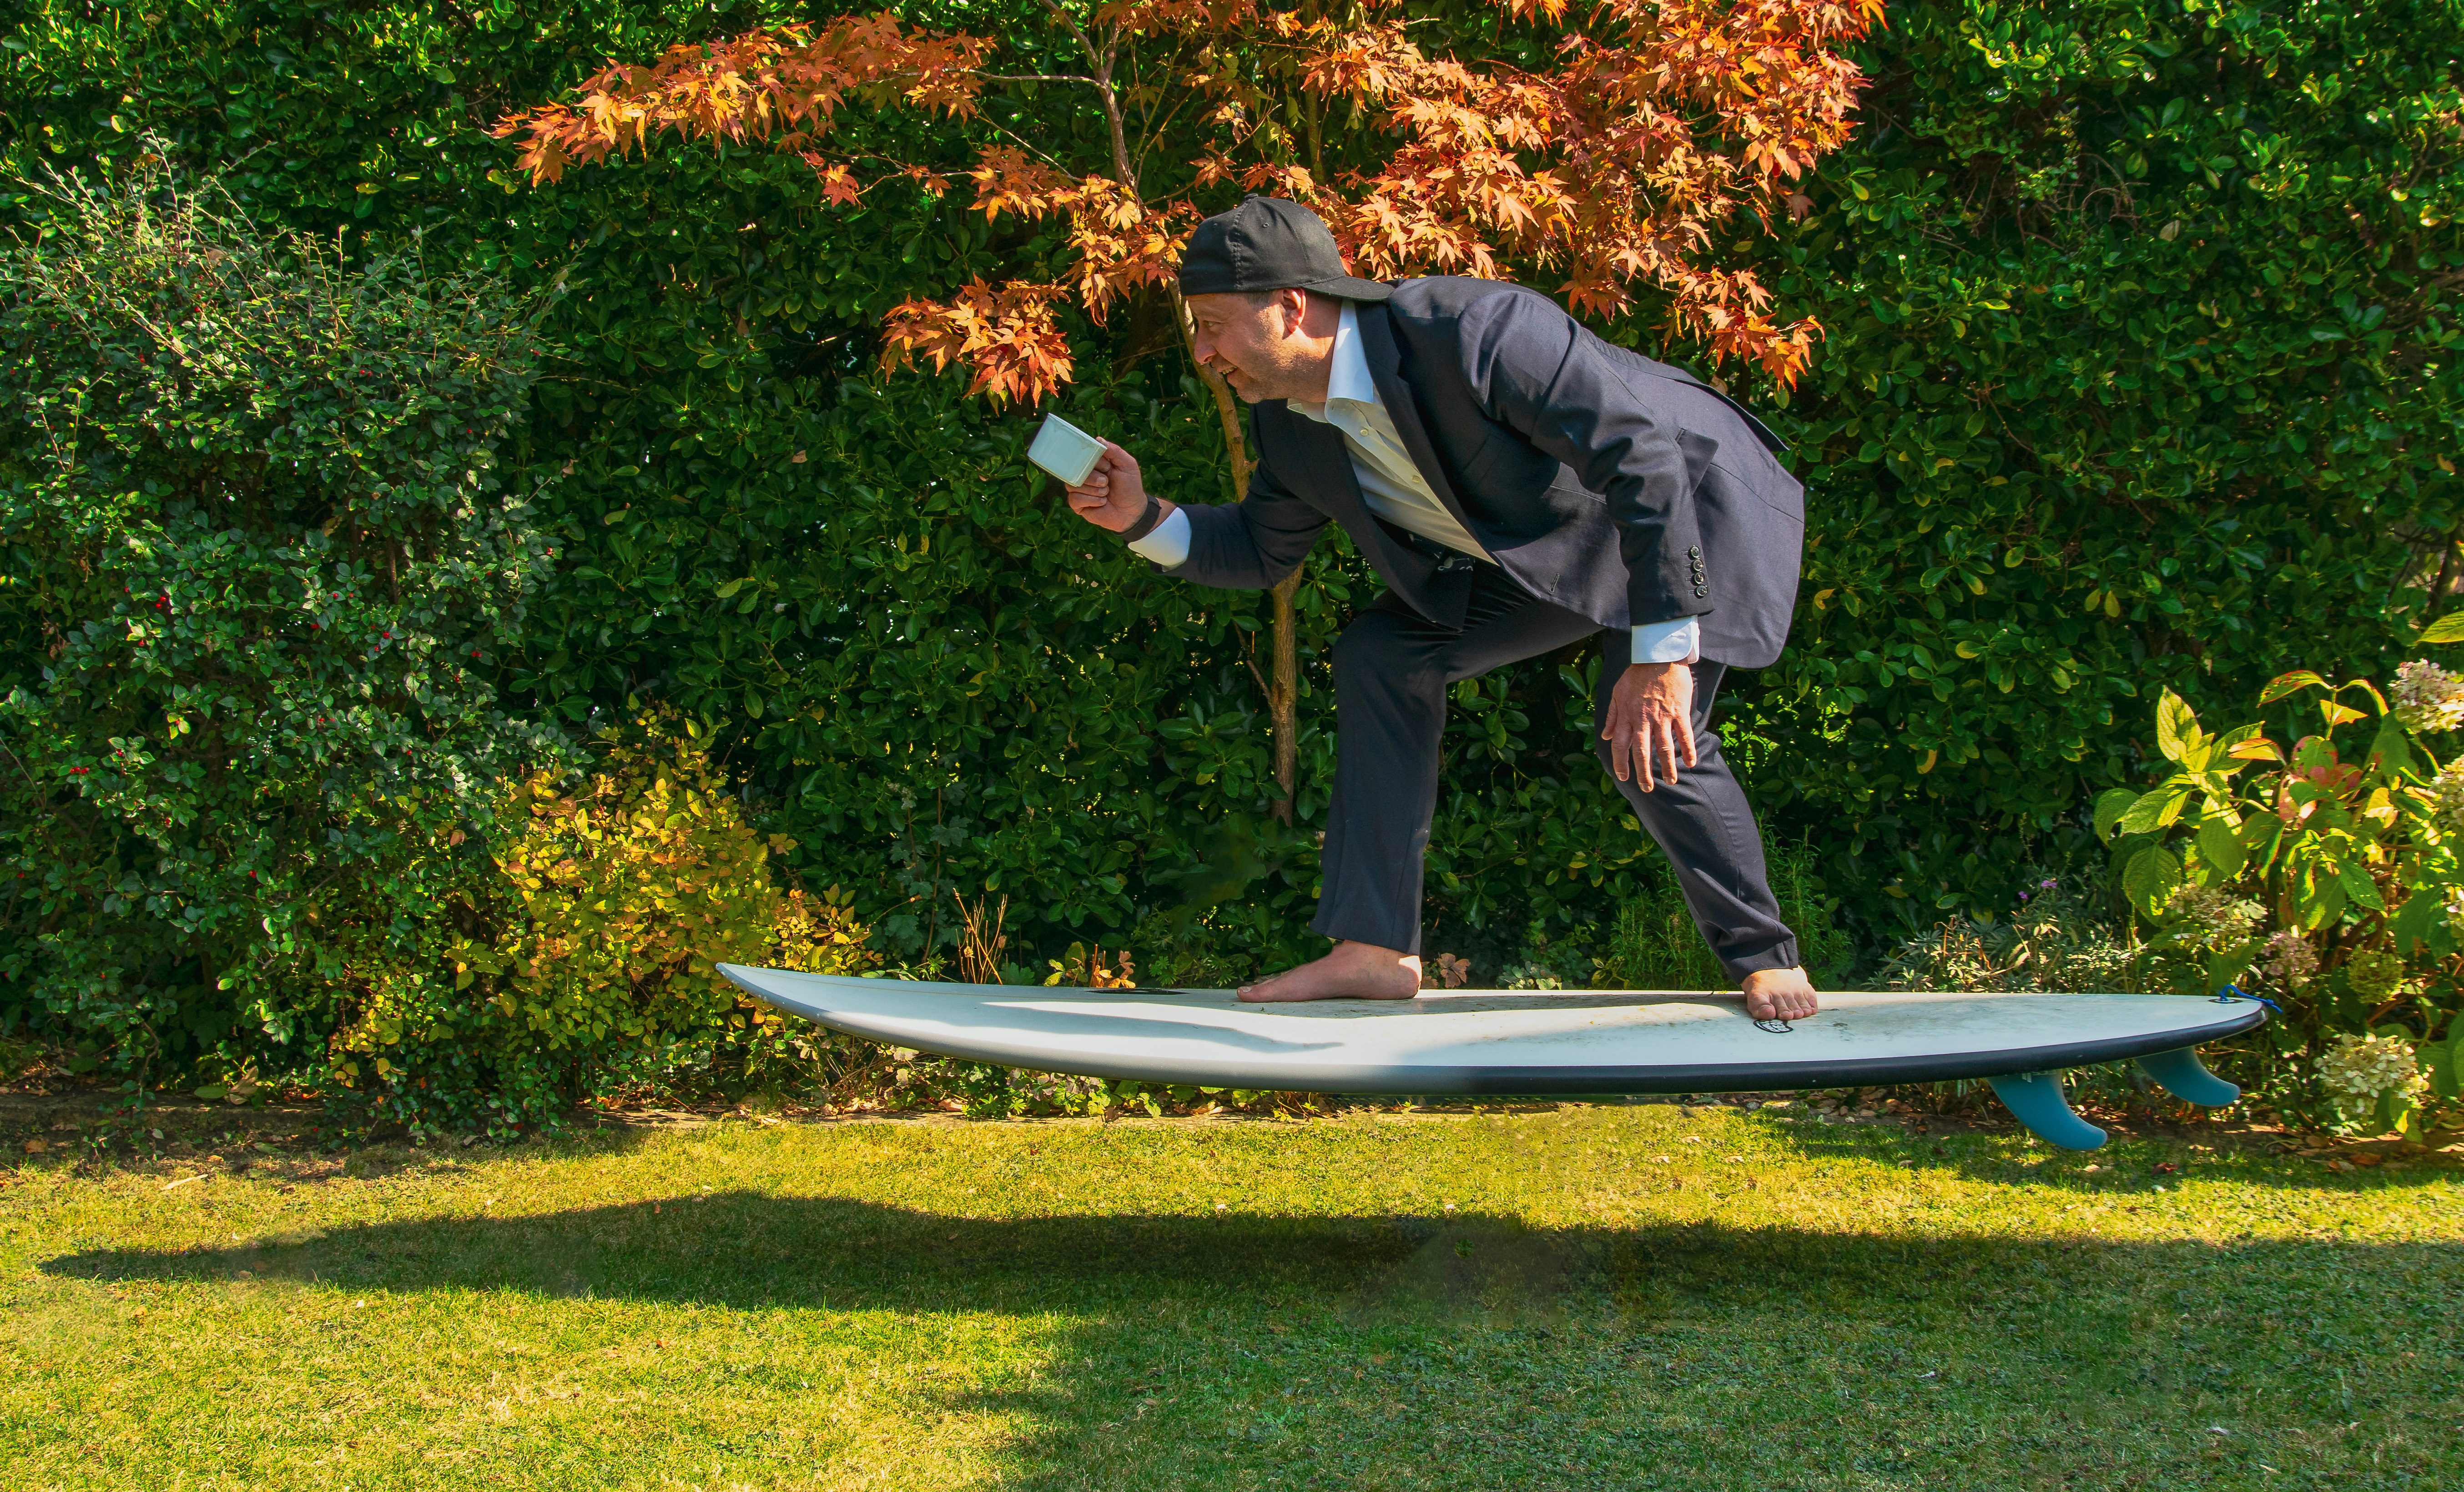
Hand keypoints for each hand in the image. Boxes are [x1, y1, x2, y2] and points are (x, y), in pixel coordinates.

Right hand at [1063, 441, 1169, 533]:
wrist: (1132, 510)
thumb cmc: (1130, 486)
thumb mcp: (1127, 465)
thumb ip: (1115, 451)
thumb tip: (1098, 439)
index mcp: (1094, 463)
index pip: (1083, 456)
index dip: (1095, 462)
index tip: (1108, 467)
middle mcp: (1083, 475)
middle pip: (1075, 470)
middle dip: (1094, 477)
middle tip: (1106, 482)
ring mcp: (1079, 490)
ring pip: (1073, 485)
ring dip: (1094, 490)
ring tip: (1105, 493)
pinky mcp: (1078, 505)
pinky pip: (1074, 499)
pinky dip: (1091, 501)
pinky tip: (1101, 502)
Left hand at [1602, 661, 1696, 790]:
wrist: (1659, 656)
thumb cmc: (1637, 674)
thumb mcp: (1617, 692)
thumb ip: (1612, 715)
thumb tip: (1604, 735)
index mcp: (1627, 715)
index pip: (1619, 745)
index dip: (1620, 763)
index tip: (1623, 777)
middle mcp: (1643, 719)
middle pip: (1642, 752)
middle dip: (1644, 773)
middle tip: (1647, 788)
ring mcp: (1662, 717)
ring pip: (1664, 747)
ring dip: (1667, 767)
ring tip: (1671, 781)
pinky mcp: (1679, 711)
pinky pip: (1684, 735)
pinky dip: (1688, 750)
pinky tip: (1690, 763)